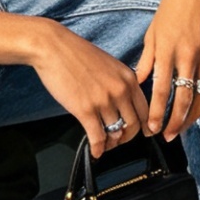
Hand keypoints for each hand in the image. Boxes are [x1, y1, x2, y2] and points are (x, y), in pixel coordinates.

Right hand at [29, 21, 154, 156]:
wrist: (54, 47)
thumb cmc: (77, 54)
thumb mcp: (110, 64)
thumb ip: (120, 83)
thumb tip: (123, 103)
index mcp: (128, 78)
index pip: (146, 110)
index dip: (145, 126)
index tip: (143, 134)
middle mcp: (120, 90)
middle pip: (134, 125)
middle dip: (127, 138)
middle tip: (120, 141)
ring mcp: (103, 101)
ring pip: (116, 133)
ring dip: (111, 143)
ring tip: (105, 145)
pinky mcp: (85, 110)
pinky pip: (97, 137)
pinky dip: (98, 148)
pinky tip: (95, 152)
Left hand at [134, 0, 199, 140]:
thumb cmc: (171, 10)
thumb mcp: (152, 34)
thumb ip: (146, 62)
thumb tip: (139, 84)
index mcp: (168, 50)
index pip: (162, 91)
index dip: (157, 114)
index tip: (152, 129)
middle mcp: (190, 55)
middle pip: (184, 99)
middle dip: (174, 122)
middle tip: (166, 136)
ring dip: (192, 117)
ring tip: (182, 127)